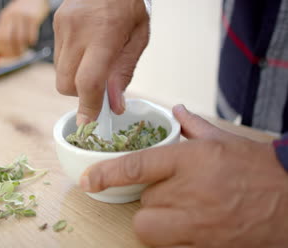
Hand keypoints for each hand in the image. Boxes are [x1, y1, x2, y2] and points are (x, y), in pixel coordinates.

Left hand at [0, 0, 49, 56]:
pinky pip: (31, 36)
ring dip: (23, 48)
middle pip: (7, 39)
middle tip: (18, 55)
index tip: (9, 56)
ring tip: (26, 49)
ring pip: (20, 39)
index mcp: (4, 17)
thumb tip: (5, 51)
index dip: (3, 49)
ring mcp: (21, 17)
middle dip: (12, 51)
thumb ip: (8, 29)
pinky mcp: (33, 18)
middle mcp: (11, 16)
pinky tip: (32, 42)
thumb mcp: (12, 16)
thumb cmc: (25, 10)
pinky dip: (31, 42)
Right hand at [54, 0, 150, 124]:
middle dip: (80, 95)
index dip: (87, 108)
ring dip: (74, 80)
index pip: (87, 82)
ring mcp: (62, 29)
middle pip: (65, 84)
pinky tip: (85, 50)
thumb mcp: (139, 35)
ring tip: (93, 64)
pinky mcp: (54, 26)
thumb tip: (114, 105)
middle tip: (99, 87)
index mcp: (104, 34)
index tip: (88, 125)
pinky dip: (70, 64)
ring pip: (58, 74)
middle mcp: (77, 33)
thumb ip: (124, 71)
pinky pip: (57, 58)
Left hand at [80, 105, 287, 246]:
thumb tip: (176, 112)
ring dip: (155, 222)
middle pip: (142, 201)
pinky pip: (171, 246)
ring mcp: (196, 225)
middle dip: (149, 197)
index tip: (87, 179)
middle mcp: (188, 193)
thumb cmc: (259, 169)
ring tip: (176, 212)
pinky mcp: (205, 247)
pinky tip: (190, 226)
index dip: (106, 173)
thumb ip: (193, 126)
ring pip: (149, 228)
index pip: (135, 167)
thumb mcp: (224, 140)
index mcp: (190, 161)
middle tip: (168, 191)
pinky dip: (173, 238)